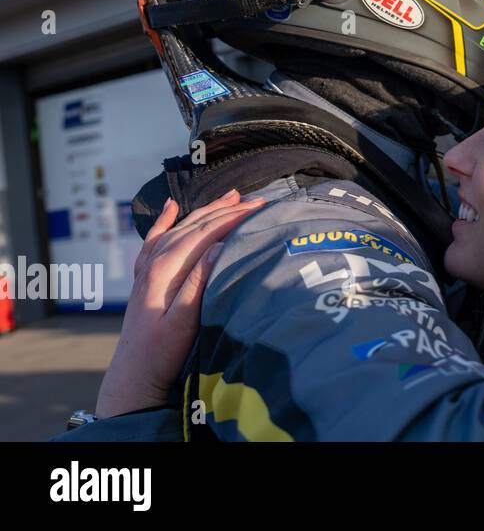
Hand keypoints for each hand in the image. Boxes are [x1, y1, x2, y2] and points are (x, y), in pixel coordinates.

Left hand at [95, 189, 265, 417]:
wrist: (133, 375)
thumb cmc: (162, 352)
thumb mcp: (185, 321)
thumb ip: (198, 282)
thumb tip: (217, 247)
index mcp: (166, 269)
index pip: (205, 232)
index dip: (233, 217)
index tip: (260, 207)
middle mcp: (155, 262)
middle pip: (195, 225)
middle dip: (226, 210)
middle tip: (257, 200)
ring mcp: (148, 268)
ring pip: (180, 227)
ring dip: (206, 210)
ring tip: (230, 197)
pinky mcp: (146, 276)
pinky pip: (155, 238)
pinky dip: (165, 220)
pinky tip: (172, 207)